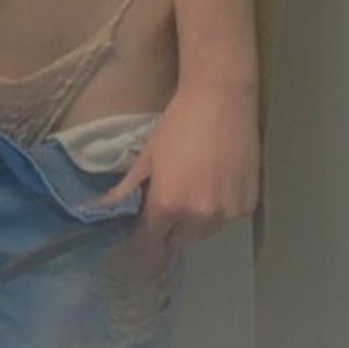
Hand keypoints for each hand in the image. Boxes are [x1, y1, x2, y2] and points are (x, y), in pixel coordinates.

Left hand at [96, 79, 260, 264]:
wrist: (222, 100)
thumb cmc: (178, 123)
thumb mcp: (147, 156)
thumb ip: (127, 189)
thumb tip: (101, 209)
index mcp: (168, 204)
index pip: (149, 244)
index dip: (140, 247)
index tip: (135, 245)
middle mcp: (198, 216)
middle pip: (177, 245)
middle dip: (167, 236)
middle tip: (162, 217)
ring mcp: (227, 213)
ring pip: (203, 234)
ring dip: (193, 225)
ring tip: (191, 194)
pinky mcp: (247, 205)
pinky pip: (225, 220)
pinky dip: (217, 212)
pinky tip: (214, 187)